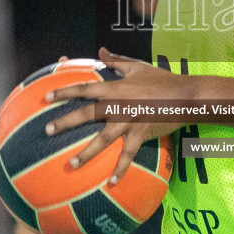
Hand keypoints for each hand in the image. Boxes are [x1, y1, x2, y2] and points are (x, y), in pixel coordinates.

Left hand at [45, 47, 186, 184]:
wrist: (186, 96)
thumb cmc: (162, 80)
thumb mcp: (138, 67)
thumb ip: (116, 61)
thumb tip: (101, 50)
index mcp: (116, 88)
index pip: (85, 89)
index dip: (65, 92)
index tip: (47, 98)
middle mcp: (118, 105)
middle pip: (87, 114)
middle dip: (66, 122)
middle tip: (47, 131)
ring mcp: (129, 121)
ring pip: (103, 139)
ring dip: (87, 153)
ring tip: (71, 164)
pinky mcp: (141, 134)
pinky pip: (128, 155)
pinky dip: (120, 169)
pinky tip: (111, 182)